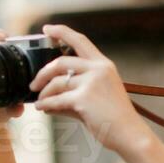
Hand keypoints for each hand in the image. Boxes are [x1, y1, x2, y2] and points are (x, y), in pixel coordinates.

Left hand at [30, 24, 150, 155]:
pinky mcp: (84, 98)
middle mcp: (98, 69)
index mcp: (103, 65)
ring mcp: (91, 83)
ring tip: (39, 102)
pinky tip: (42, 109)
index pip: (80, 40)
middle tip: (34, 84)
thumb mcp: (99, 96)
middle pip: (61, 62)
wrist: (130, 134)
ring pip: (57, 83)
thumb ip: (77, 91)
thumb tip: (49, 98)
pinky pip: (57, 100)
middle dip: (43, 73)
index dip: (61, 32)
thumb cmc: (115, 118)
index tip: (47, 28)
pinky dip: (46, 105)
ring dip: (44, 93)